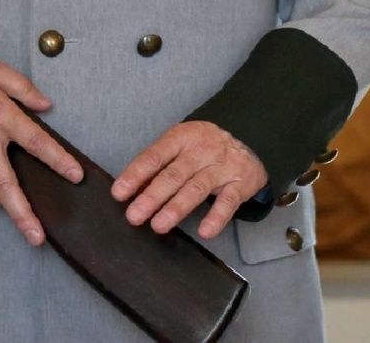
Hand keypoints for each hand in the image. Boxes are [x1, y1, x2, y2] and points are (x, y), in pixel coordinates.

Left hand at [112, 121, 268, 238]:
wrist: (249, 143)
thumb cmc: (204, 149)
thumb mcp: (180, 146)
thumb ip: (157, 165)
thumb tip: (128, 189)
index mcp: (182, 137)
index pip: (155, 156)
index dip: (136, 174)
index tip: (119, 193)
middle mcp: (202, 150)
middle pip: (174, 174)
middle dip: (152, 196)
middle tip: (134, 215)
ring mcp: (222, 167)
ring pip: (197, 188)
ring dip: (177, 207)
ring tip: (159, 225)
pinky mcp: (240, 184)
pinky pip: (228, 202)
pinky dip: (217, 216)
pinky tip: (205, 231)